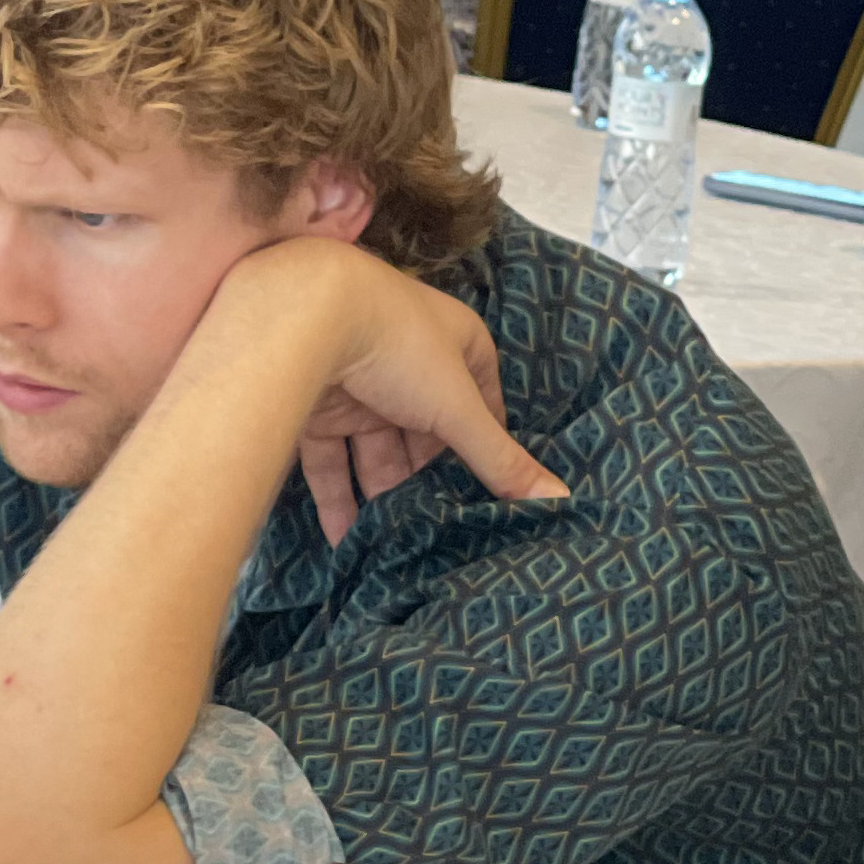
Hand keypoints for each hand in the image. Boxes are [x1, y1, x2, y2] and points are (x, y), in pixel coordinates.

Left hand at [233, 238, 567, 543]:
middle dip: (426, 483)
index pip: (481, 406)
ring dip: (381, 500)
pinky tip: (346, 542)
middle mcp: (408, 364)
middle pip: (424, 436)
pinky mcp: (316, 405)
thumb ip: (499, 459)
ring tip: (393, 550)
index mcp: (455, 345)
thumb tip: (559, 499)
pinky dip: (337, 500)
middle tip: (438, 537)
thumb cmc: (399, 346)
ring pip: (374, 453)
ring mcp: (360, 384)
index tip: (489, 499)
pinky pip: (330, 461)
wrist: (304, 314)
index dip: (483, 450)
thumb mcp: (458, 407)